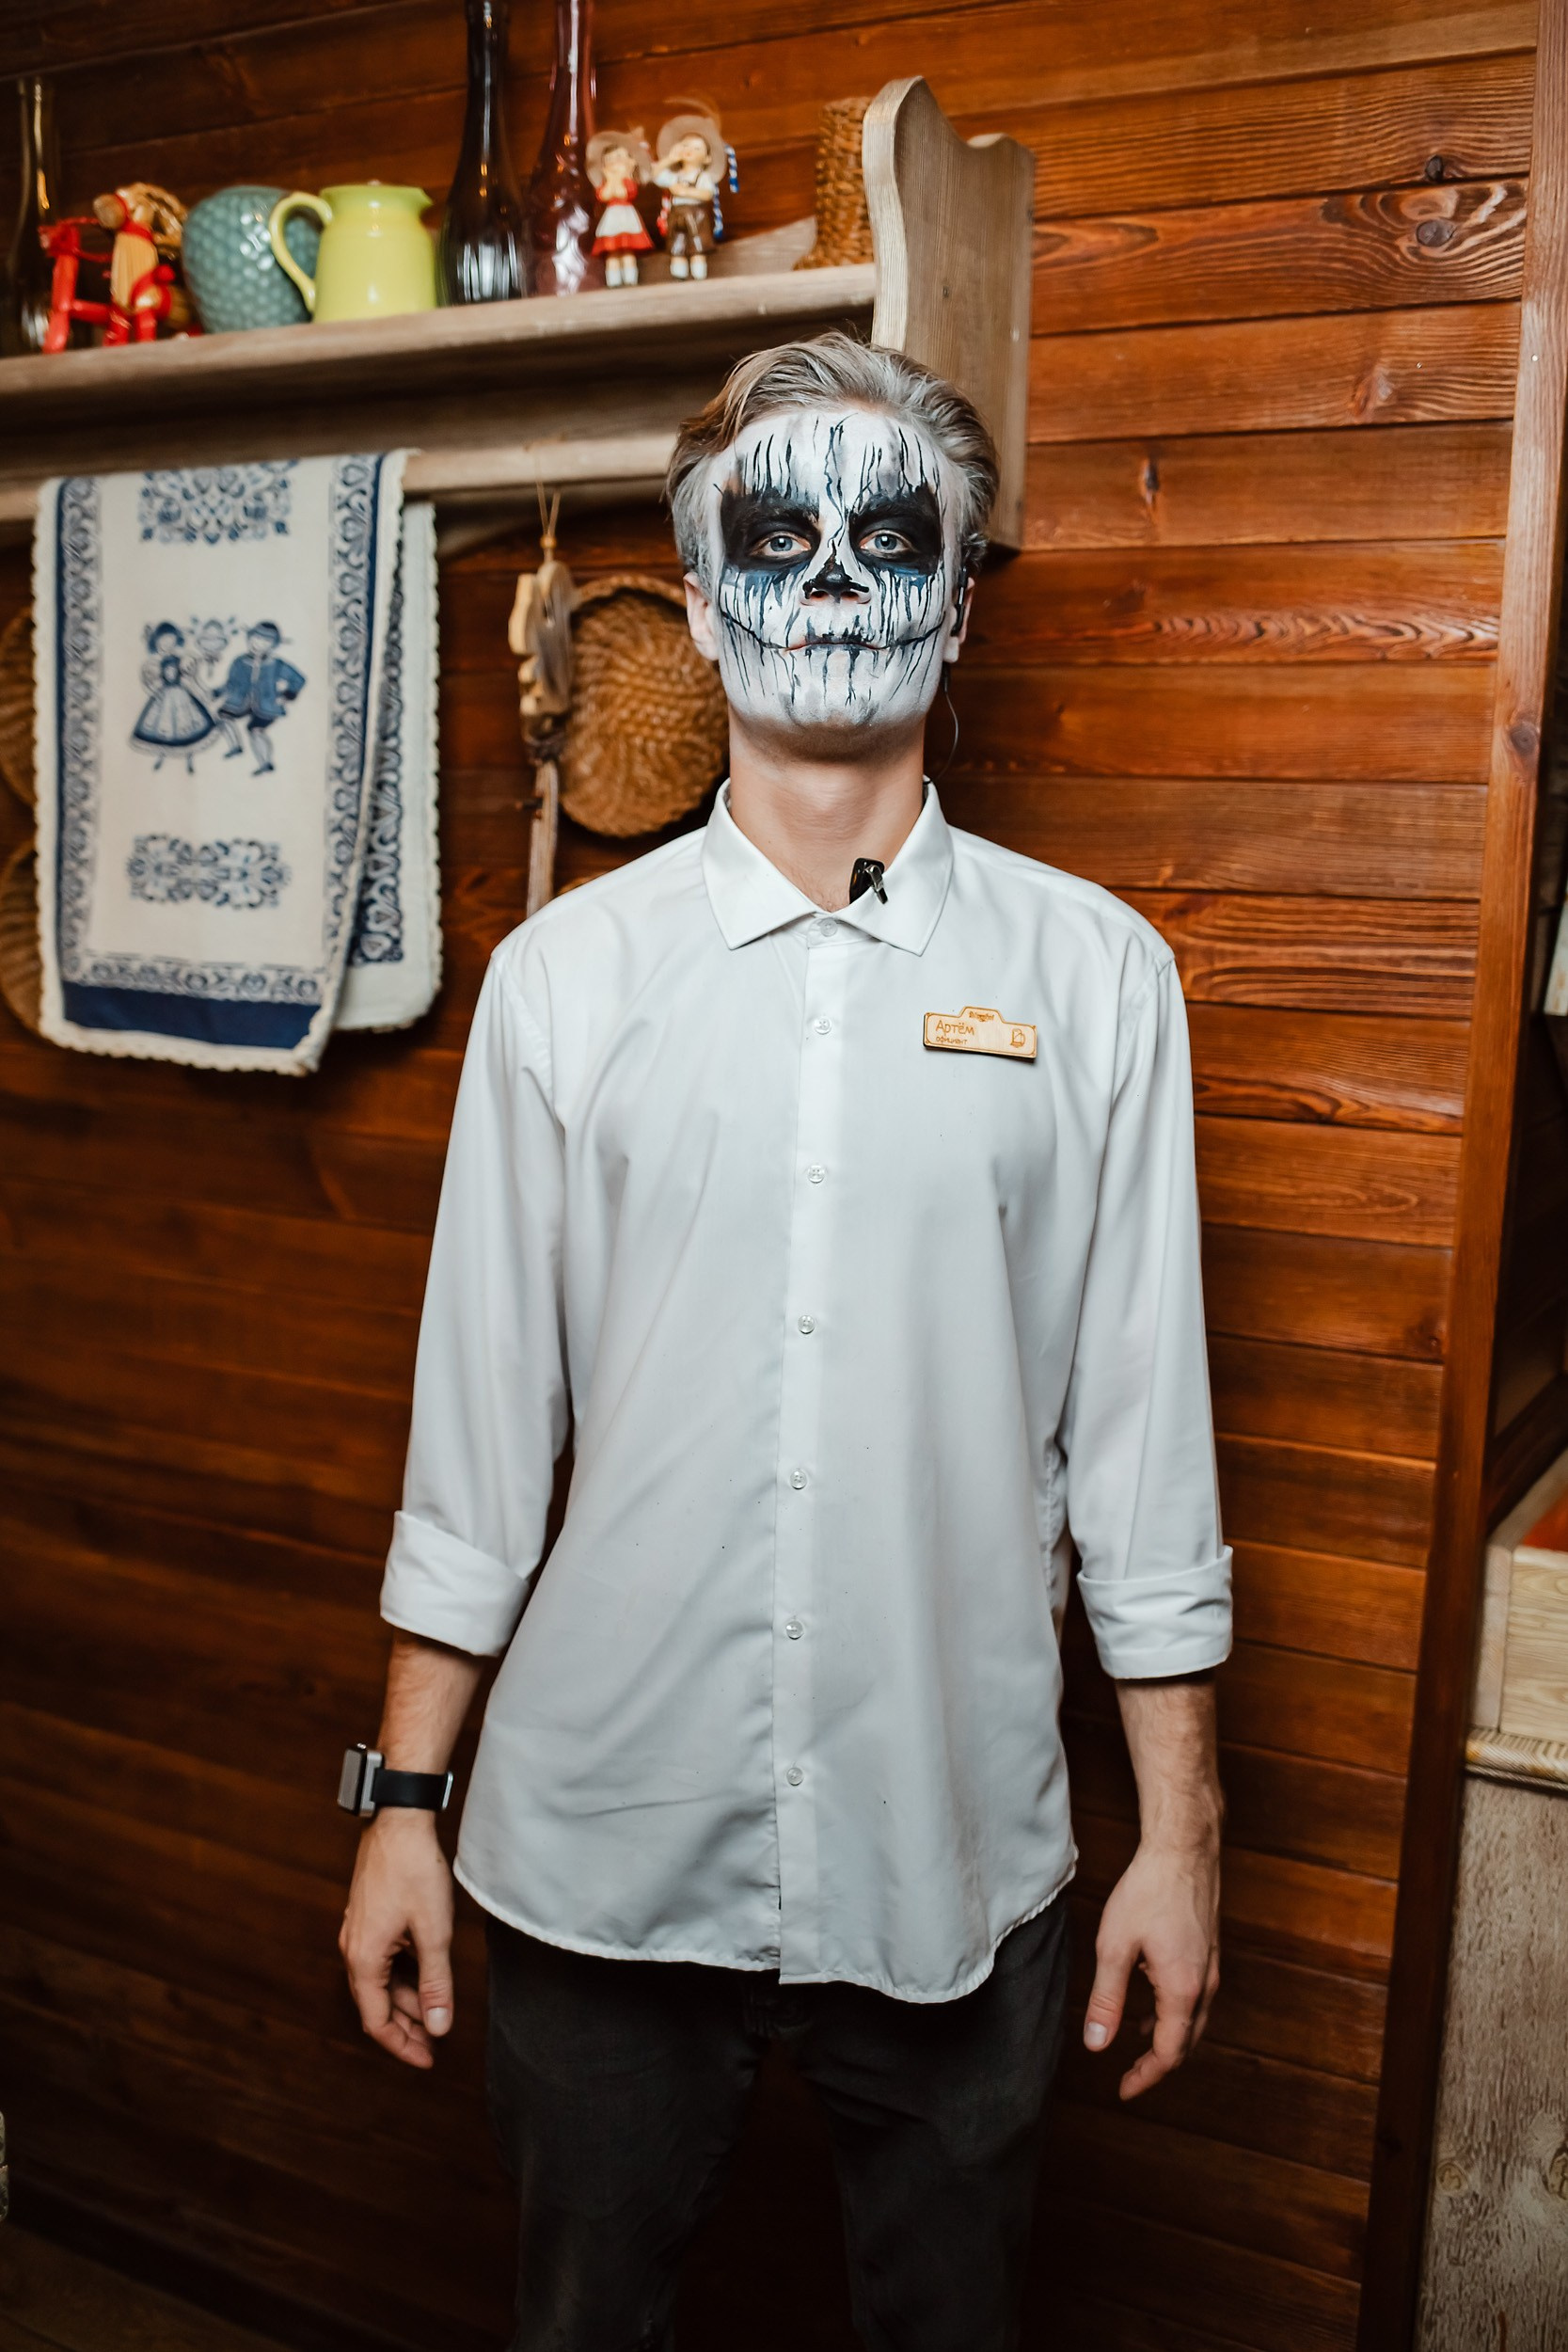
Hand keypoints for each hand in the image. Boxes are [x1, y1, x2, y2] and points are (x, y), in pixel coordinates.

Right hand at [339, 1811, 455, 2068]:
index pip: (376, 2021)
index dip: (402, 2045)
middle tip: (436, 2040)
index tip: (428, 2059)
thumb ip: (436, 1983)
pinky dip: (402, 1973)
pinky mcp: (368, 1915)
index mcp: (363, 1959)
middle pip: (377, 2003)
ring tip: (437, 2010)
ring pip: (381, 1979)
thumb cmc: (416, 1872)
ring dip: (407, 1998)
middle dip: (407, 2025)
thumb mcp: (434, 1932)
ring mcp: (358, 1931)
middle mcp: (353, 1948)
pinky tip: (425, 1973)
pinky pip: (382, 1958)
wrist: (400, 1820)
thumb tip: (438, 2027)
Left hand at [1083, 1833, 1220, 2099]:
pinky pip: (1195, 1997)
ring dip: (1167, 2038)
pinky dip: (1174, 2013)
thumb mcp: (1115, 1946)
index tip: (1123, 2090)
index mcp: (1182, 1989)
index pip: (1168, 2053)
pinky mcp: (1209, 1952)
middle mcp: (1205, 1984)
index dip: (1146, 2077)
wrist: (1183, 1848)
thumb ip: (1106, 1999)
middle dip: (1158, 2064)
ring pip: (1193, 2021)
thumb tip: (1096, 2044)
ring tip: (1135, 2043)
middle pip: (1186, 2042)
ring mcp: (1211, 1967)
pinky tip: (1150, 2003)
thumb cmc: (1148, 1890)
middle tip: (1129, 2077)